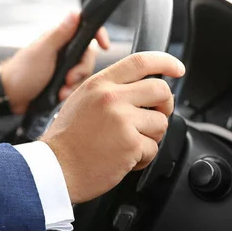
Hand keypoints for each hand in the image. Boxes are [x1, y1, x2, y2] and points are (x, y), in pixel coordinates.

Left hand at [0, 12, 108, 114]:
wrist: (9, 95)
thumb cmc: (23, 71)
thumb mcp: (43, 51)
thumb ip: (60, 34)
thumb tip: (75, 13)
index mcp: (60, 38)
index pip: (86, 30)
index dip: (99, 35)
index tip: (105, 46)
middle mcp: (64, 50)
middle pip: (88, 56)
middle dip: (81, 70)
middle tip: (68, 79)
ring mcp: (63, 66)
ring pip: (83, 73)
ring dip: (74, 84)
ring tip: (61, 92)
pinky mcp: (61, 81)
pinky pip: (75, 85)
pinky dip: (69, 92)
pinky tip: (59, 96)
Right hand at [40, 52, 185, 203]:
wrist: (54, 169)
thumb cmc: (66, 140)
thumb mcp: (82, 100)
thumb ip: (109, 90)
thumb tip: (140, 88)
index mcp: (100, 84)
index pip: (140, 61)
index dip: (165, 62)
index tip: (177, 69)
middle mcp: (112, 98)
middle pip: (161, 90)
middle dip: (165, 105)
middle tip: (156, 116)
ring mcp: (122, 121)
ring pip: (161, 122)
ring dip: (151, 137)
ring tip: (128, 143)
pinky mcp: (130, 144)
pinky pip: (153, 148)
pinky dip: (142, 158)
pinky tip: (123, 159)